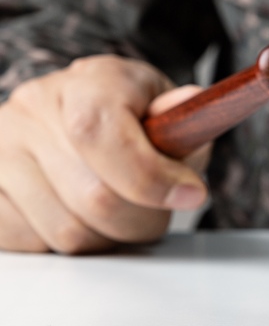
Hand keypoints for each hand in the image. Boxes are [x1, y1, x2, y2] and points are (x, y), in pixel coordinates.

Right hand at [0, 55, 210, 253]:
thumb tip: (190, 104)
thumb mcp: (169, 108)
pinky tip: (83, 216)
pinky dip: (70, 244)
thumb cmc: (134, 114)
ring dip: (110, 237)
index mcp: (88, 81)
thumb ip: (185, 118)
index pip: (101, 133)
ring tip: (123, 213)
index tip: (192, 194)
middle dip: (143, 218)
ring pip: (67, 231)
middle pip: (95, 197)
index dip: (151, 177)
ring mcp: (1, 147)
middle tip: (159, 211)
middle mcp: (34, 108)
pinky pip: (32, 242)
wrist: (80, 113)